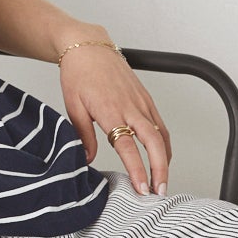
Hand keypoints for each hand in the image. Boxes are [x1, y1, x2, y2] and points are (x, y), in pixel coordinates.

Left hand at [59, 44, 171, 194]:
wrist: (88, 46)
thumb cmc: (78, 73)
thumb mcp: (73, 106)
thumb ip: (83, 135)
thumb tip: (88, 159)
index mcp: (110, 110)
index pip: (128, 146)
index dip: (137, 169)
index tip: (141, 188)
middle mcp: (130, 106)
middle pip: (154, 143)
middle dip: (159, 170)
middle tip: (158, 191)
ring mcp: (141, 102)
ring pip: (161, 135)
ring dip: (164, 160)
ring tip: (161, 181)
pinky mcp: (146, 98)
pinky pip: (160, 124)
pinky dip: (164, 143)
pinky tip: (162, 157)